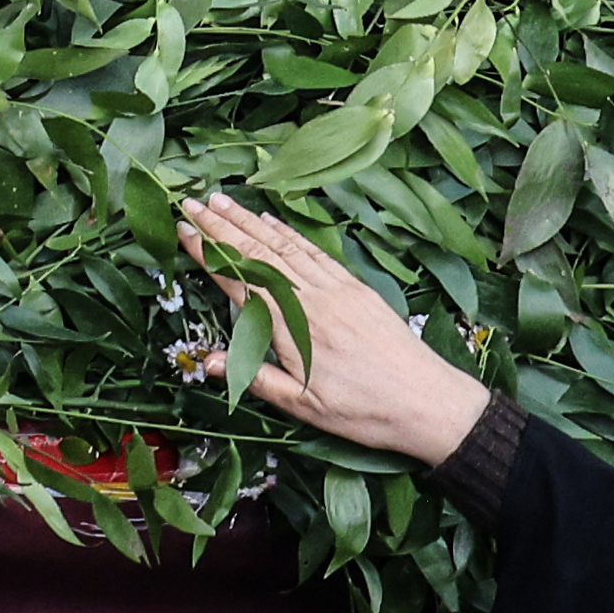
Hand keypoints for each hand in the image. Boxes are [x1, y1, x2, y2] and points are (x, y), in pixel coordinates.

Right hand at [178, 195, 494, 466]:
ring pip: (285, 246)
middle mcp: (313, 299)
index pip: (241, 280)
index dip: (210, 253)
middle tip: (193, 201)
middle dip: (223, 225)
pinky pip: (315, 252)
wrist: (430, 403)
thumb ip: (255, 378)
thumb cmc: (364, 412)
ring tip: (222, 200)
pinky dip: (289, 233)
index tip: (183, 229)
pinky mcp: (356, 288)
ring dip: (250, 220)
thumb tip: (207, 361)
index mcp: (294, 327)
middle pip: (259, 253)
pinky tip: (272, 221)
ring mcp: (337, 288)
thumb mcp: (305, 407)